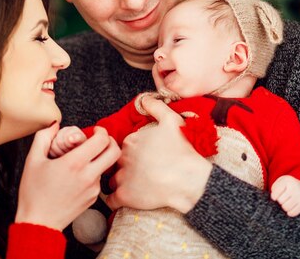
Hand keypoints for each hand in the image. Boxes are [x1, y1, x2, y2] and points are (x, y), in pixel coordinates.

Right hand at [16, 124, 120, 230]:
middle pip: (115, 152)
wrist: (39, 223)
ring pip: (106, 166)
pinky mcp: (93, 199)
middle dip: (110, 141)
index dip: (101, 131)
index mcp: (74, 163)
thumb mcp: (32, 160)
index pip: (102, 140)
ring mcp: (93, 189)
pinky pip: (99, 180)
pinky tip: (78, 174)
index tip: (95, 130)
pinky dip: (93, 172)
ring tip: (82, 159)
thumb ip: (43, 137)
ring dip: (100, 158)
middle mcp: (88, 176)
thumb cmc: (33, 192)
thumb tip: (54, 125)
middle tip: (100, 139)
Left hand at [106, 97, 212, 213]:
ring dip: (119, 183)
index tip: (142, 158)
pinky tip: (125, 199)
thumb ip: (155, 107)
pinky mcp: (124, 196)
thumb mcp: (171, 120)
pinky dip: (116, 200)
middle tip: (139, 173)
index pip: (123, 147)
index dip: (132, 153)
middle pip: (116, 163)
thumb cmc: (182, 150)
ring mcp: (122, 177)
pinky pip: (111, 200)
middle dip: (124, 167)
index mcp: (130, 141)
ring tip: (132, 187)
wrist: (188, 179)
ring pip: (112, 180)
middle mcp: (122, 158)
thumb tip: (144, 99)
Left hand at [270, 175, 299, 216]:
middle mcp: (294, 187)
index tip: (274, 197)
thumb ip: (274, 188)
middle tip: (282, 199)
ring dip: (284, 207)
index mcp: (287, 181)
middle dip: (279, 201)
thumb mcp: (280, 182)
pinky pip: (292, 213)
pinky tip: (290, 208)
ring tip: (286, 203)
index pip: (276, 192)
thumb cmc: (287, 186)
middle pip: (280, 201)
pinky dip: (290, 212)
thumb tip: (274, 198)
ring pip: (286, 207)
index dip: (274, 196)